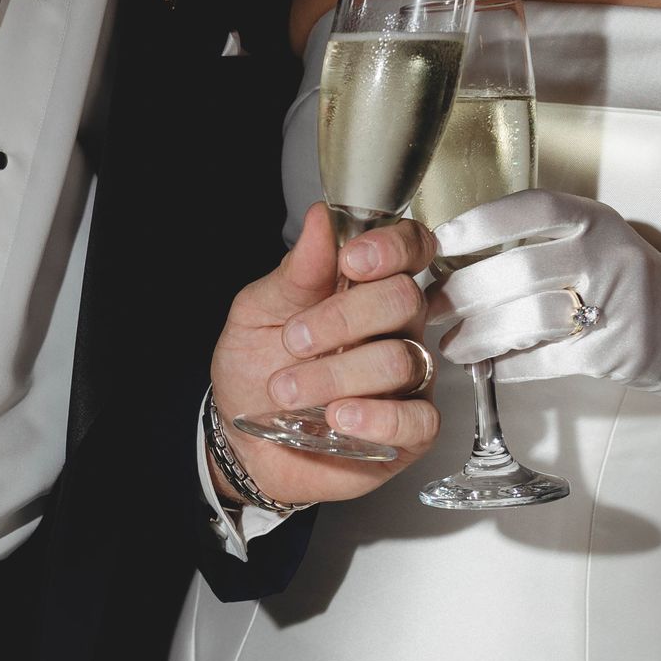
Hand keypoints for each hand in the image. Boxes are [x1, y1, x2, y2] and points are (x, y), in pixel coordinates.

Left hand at [210, 203, 440, 503]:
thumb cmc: (256, 370)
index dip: (392, 247)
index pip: (409, 248)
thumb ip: (295, 272)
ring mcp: (408, 380)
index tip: (351, 260)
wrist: (243, 440)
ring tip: (288, 391)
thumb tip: (321, 220)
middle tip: (294, 340)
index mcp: (365, 288)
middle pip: (404, 300)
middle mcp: (394, 329)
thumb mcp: (257, 313)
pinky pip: (417, 419)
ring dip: (336, 375)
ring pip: (401, 360)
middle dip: (343, 317)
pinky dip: (376, 418)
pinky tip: (339, 418)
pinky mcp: (410, 431)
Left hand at [431, 190, 660, 394]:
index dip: (481, 223)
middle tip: (431, 307)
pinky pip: (545, 361)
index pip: (533, 209)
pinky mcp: (613, 352)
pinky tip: (488, 368)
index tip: (440, 240)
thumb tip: (452, 260)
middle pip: (519, 270)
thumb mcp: (590, 241)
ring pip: (529, 319)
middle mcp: (606, 256)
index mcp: (594, 220)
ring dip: (480, 337)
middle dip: (464, 292)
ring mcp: (614, 305)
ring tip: (453, 347)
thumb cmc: (618, 279)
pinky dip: (508, 368)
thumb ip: (535, 242)